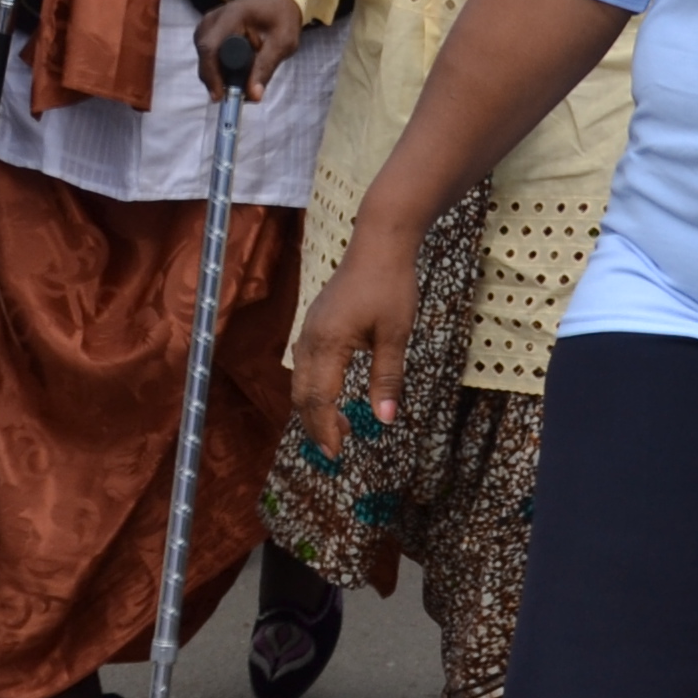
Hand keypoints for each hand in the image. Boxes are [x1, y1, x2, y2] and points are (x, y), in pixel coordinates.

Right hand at [197, 0, 306, 92]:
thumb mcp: (283, 41)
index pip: (210, 49)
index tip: (221, 96)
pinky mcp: (208, 30)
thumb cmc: (282, 15)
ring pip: (204, 57)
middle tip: (237, 94)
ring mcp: (207, 23)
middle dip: (217, 78)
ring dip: (218, 73)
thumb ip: (266, 67)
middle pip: (204, 55)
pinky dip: (218, 66)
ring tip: (241, 81)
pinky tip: (236, 72)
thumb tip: (253, 96)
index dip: (212, 75)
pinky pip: (208, 54)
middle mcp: (212, 19)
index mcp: (231, 16)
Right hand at [288, 230, 422, 456]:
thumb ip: (387, 378)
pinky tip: (332, 394)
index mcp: (328, 344)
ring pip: (301, 380)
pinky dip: (314, 388)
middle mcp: (310, 339)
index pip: (319, 398)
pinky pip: (305, 365)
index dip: (325, 429)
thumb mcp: (396, 335)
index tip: (337, 454)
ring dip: (315, 407)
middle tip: (336, 449)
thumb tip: (385, 420)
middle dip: (316, 425)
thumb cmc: (391, 285)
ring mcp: (309, 329)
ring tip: (338, 427)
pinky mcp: (315, 323)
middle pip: (303, 394)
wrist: (379, 243)